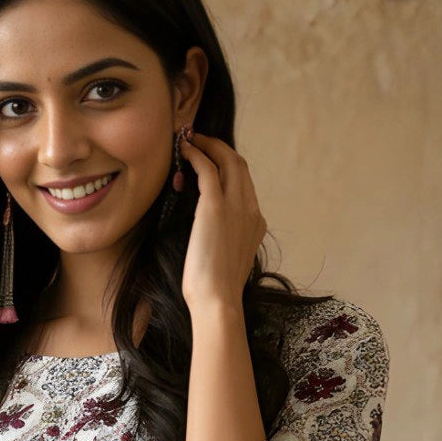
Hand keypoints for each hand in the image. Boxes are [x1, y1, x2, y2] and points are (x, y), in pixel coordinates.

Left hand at [177, 131, 266, 310]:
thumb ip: (224, 241)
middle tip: (200, 141)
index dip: (227, 167)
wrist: (218, 301)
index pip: (244, 184)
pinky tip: (184, 150)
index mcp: (256, 223)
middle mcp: (251, 210)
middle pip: (240, 165)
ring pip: (227, 160)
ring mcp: (236, 206)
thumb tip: (206, 235)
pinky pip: (207, 169)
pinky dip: (196, 154)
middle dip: (220, 148)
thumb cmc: (214, 290)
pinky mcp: (215, 207)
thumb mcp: (226, 260)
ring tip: (190, 139)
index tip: (210, 160)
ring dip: (208, 145)